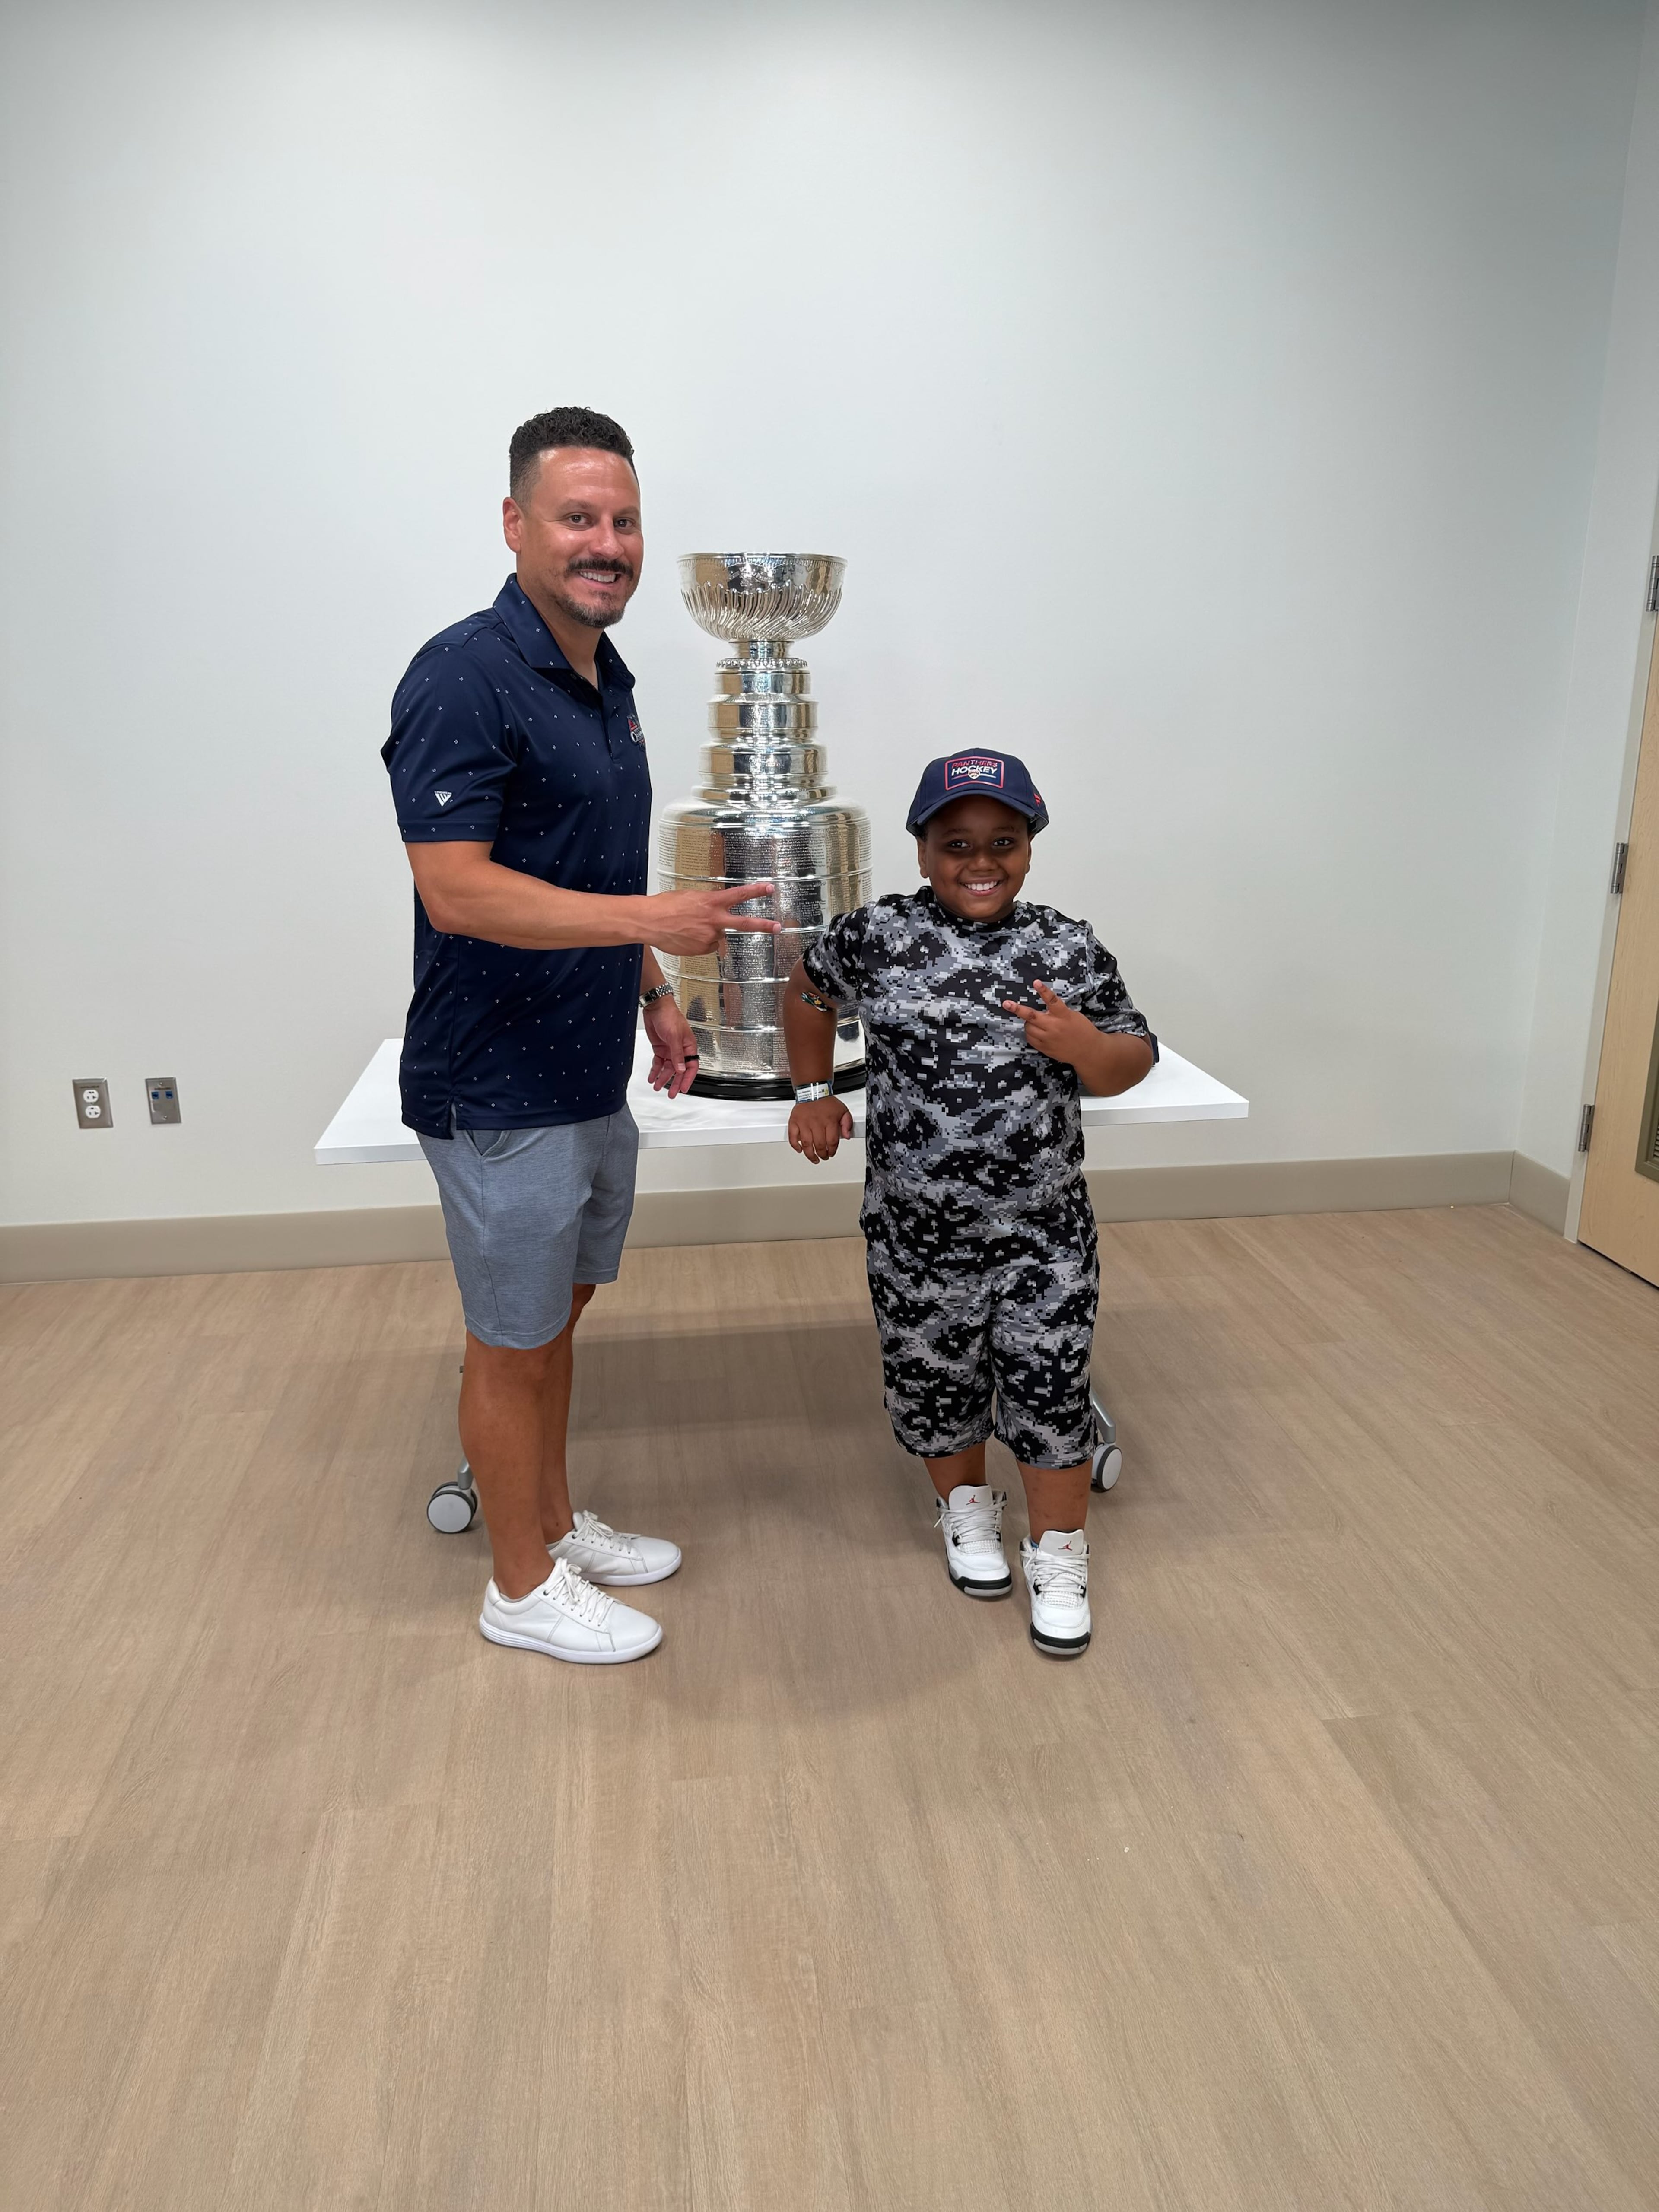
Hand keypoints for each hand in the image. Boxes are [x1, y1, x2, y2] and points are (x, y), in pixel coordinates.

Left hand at [642, 993, 698, 1097]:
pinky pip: (658, 1063)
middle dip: (675, 1082)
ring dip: (663, 1078)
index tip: (683, 1088)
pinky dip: (655, 1070)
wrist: (656, 1006)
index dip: (687, 1079)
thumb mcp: (674, 1036)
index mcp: (689, 1046)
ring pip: (668, 1068)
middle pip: (679, 1070)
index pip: (691, 1067)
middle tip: (672, 1094)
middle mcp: (680, 1049)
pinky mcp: (660, 1048)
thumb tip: (680, 1069)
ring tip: (657, 1086)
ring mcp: (669, 1049)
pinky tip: (652, 1076)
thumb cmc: (669, 1015)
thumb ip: (677, 1054)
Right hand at [645, 881, 780, 955]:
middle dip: (763, 925)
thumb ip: (707, 904)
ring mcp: (708, 937)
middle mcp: (714, 920)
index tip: (770, 887)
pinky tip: (686, 936)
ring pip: (718, 936)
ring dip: (709, 932)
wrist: (649, 921)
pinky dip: (700, 942)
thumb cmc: (666, 906)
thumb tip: (714, 912)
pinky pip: (707, 946)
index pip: (738, 895)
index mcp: (711, 902)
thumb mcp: (690, 897)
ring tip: (688, 927)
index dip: (756, 891)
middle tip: (777, 927)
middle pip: (743, 924)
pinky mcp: (701, 949)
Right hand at [789, 1096, 853, 1162]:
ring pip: (806, 1144)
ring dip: (810, 1154)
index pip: (832, 1142)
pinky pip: (792, 1136)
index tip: (831, 1153)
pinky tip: (799, 1150)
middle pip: (819, 1145)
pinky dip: (795, 1145)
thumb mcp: (843, 1110)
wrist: (813, 1090)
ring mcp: (804, 1123)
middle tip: (823, 1156)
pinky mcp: (794, 1121)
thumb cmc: (826, 1102)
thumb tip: (847, 1136)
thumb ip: (847, 1123)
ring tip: (814, 1158)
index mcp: (829, 1121)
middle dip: (822, 1154)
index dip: (832, 1150)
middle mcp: (816, 1122)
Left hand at [1000, 978, 1098, 1065]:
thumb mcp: (1072, 1015)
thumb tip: (1044, 1008)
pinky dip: (1030, 1033)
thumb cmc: (1082, 1030)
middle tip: (1006, 1003)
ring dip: (1028, 1022)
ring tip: (1036, 1022)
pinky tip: (1037, 1031)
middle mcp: (1054, 1026)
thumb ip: (1058, 1011)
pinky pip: (1030, 1038)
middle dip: (1017, 1009)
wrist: (1088, 1051)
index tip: (1036, 982)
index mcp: (1064, 1015)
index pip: (1052, 1000)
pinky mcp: (1045, 1048)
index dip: (1043, 991)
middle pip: (1031, 1016)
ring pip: (1028, 1027)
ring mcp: (1048, 1038)